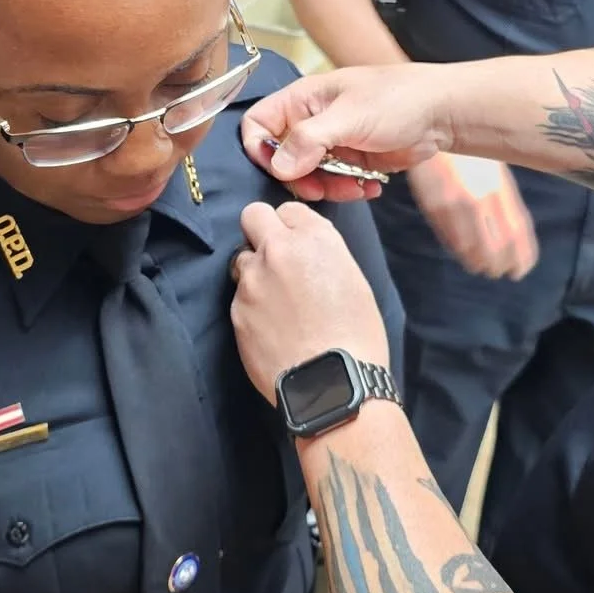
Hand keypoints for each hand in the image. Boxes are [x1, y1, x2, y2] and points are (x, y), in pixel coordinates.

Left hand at [231, 201, 389, 404]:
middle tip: (274, 257)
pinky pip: (239, 297)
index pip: (289, 209)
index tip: (298, 244)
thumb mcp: (354, 281)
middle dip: (261, 231)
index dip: (292, 226)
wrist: (332, 383)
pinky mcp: (236, 311)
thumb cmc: (357, 335)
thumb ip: (323, 255)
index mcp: (315, 238)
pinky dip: (252, 306)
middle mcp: (278, 250)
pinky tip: (271, 328)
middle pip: (252, 216)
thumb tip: (306, 253)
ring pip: (241, 259)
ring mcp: (252, 280)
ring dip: (254, 273)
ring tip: (276, 303)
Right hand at [240, 63, 458, 202]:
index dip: (261, 149)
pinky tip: (371, 186)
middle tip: (322, 187)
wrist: (441, 113)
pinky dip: (348, 190)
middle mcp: (311, 121)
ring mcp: (331, 143)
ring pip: (308, 176)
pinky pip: (334, 183)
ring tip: (354, 186)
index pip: (258, 123)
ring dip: (328, 188)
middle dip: (301, 178)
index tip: (281, 169)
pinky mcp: (350, 162)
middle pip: (281, 158)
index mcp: (302, 99)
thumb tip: (279, 166)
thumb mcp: (350, 116)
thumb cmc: (398, 99)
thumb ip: (310, 139)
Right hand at [406, 153, 537, 280]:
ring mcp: (456, 204)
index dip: (522, 255)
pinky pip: (449, 238)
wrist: (434, 126)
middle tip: (500, 272)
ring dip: (479, 263)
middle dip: (500, 264)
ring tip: (482, 267)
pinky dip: (459, 251)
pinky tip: (464, 254)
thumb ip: (502, 199)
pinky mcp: (434, 207)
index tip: (522, 270)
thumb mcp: (494, 169)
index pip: (517, 230)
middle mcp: (482, 199)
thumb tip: (513, 232)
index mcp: (500, 187)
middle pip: (497, 246)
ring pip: (472, 249)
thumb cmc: (468, 149)